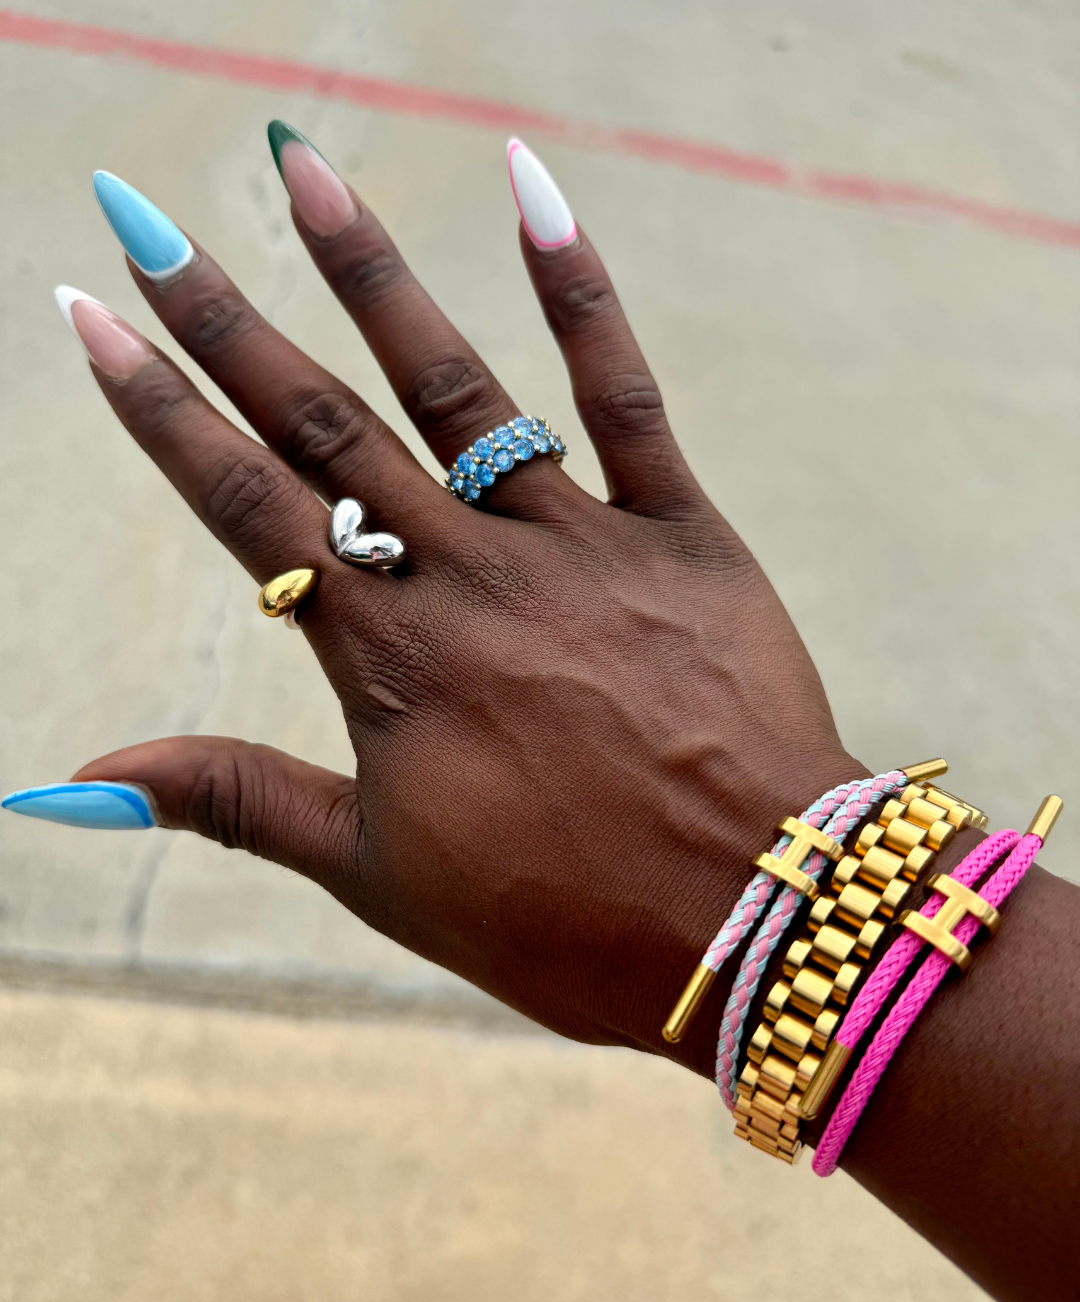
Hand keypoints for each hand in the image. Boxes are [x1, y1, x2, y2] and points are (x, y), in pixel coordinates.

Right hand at [39, 131, 862, 1073]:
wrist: (752, 920)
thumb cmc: (561, 917)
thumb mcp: (377, 874)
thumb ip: (233, 801)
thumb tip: (66, 784)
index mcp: (387, 660)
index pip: (245, 509)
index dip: (159, 411)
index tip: (92, 319)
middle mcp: (468, 578)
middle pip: (326, 429)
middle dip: (226, 321)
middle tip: (147, 220)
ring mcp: (577, 544)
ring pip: (455, 387)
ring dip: (370, 276)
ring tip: (300, 170)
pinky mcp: (680, 533)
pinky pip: (624, 395)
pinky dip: (578, 292)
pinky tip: (528, 189)